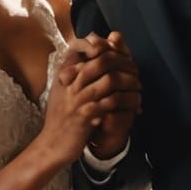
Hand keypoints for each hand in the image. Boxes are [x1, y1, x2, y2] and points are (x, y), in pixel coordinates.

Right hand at [57, 32, 141, 158]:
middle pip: (102, 59)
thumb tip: (92, 50)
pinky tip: (135, 104)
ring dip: (129, 82)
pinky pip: (112, 102)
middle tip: (136, 69)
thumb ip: (76, 71)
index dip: (103, 45)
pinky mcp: (86, 115)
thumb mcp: (64, 90)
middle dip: (124, 62)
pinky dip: (128, 101)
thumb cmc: (62, 116)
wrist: (52, 144)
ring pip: (110, 80)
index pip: (80, 45)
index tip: (119, 53)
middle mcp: (69, 82)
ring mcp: (77, 98)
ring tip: (138, 86)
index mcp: (63, 73)